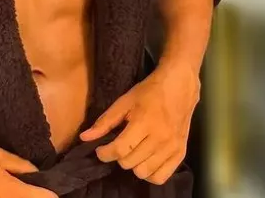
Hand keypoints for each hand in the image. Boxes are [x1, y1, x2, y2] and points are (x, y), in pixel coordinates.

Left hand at [79, 62, 200, 184]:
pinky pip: (160, 177)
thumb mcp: (124, 102)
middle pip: (129, 162)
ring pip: (143, 172)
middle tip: (119, 145)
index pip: (120, 149)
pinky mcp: (180, 154)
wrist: (179, 87)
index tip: (100, 150)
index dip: (105, 153)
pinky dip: (149, 174)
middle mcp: (160, 138)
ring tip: (132, 151)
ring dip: (133, 165)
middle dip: (118, 156)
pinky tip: (145, 161)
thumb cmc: (149, 92)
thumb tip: (84, 138)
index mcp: (144, 122)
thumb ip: (104, 121)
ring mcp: (171, 148)